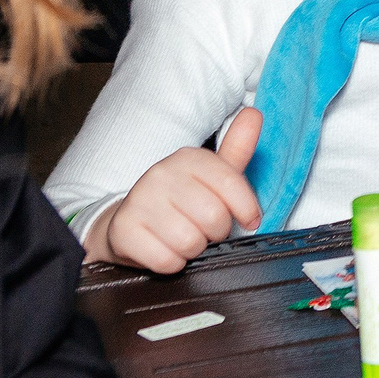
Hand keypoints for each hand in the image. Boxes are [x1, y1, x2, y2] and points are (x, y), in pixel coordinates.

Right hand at [90, 110, 261, 272]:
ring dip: (194, 249)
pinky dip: (172, 263)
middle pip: (214, 217)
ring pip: (190, 242)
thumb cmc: (180, 200)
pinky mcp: (123, 231)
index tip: (249, 219)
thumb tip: (255, 114)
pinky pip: (166, 260)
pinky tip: (165, 249)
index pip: (232, 184)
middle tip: (205, 228)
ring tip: (184, 238)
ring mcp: (138, 201)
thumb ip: (237, 148)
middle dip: (216, 232)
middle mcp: (160, 174)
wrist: (129, 223)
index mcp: (188, 158)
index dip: (247, 209)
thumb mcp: (211, 174)